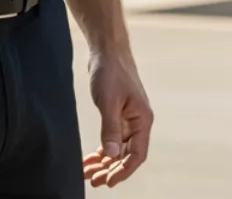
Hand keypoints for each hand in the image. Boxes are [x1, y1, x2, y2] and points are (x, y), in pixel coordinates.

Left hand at [81, 46, 152, 187]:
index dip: (123, 170)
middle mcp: (138, 122)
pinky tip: (90, 158)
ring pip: (118, 149)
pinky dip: (103, 150)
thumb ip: (110, 128)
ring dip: (105, 162)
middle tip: (93, 180)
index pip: (137, 154)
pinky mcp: (118, 115)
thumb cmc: (111, 72)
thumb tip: (111, 155)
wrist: (108, 51)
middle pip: (127, 155)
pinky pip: (112, 139)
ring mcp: (128, 119)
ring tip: (88, 172)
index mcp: (142, 119)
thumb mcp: (109, 102)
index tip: (107, 182)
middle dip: (111, 170)